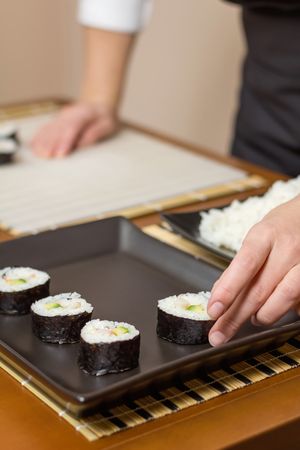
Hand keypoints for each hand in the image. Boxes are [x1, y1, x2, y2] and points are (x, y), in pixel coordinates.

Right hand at [31, 102, 117, 157]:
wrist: (98, 104)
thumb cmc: (105, 118)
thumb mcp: (107, 124)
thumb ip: (96, 132)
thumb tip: (82, 144)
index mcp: (83, 114)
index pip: (72, 128)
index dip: (65, 142)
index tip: (60, 154)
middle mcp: (70, 114)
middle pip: (58, 129)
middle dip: (51, 144)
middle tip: (46, 157)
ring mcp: (62, 116)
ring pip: (50, 129)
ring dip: (43, 141)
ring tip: (38, 154)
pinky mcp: (57, 121)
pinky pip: (46, 128)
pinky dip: (39, 137)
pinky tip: (33, 146)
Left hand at [207, 195, 299, 345]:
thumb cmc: (280, 229)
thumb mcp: (256, 238)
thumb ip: (240, 266)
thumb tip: (219, 295)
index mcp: (265, 235)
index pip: (244, 265)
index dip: (228, 290)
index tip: (213, 310)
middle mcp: (288, 248)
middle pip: (259, 289)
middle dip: (234, 317)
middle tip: (218, 335)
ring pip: (282, 300)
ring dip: (262, 316)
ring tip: (253, 318)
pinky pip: (298, 303)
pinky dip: (284, 311)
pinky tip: (275, 310)